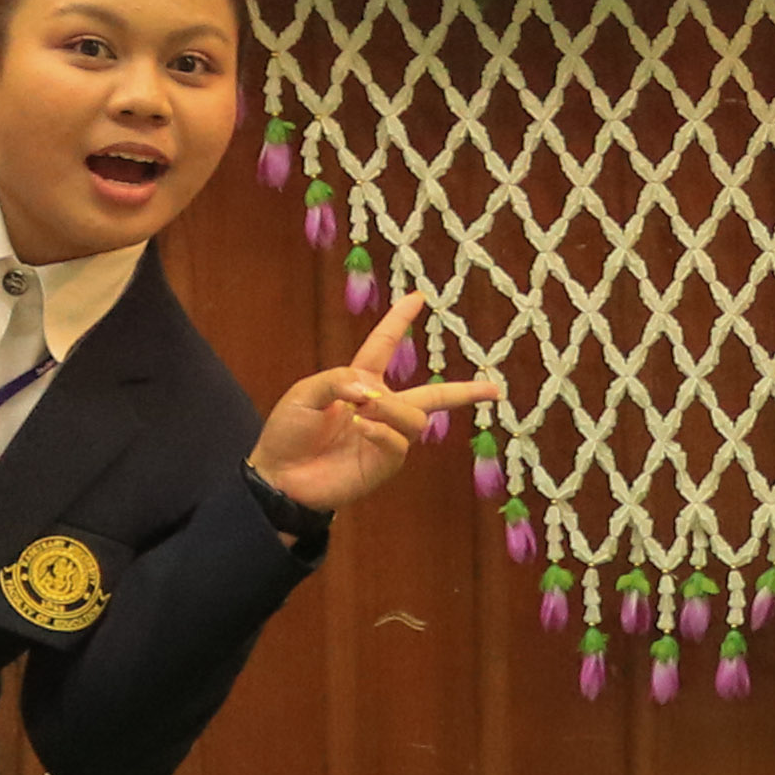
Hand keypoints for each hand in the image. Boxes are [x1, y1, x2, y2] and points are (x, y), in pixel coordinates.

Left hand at [246, 294, 500, 516]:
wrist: (279, 477)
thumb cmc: (288, 432)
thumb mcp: (305, 394)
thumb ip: (337, 378)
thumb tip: (372, 388)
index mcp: (359, 382)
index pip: (384, 346)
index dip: (400, 321)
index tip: (418, 297)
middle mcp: (379, 408)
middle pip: (432, 395)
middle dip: (466, 391)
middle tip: (495, 389)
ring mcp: (385, 437)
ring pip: (416, 417)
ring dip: (392, 410)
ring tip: (363, 414)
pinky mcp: (384, 464)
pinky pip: (400, 443)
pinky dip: (382, 432)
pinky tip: (361, 429)